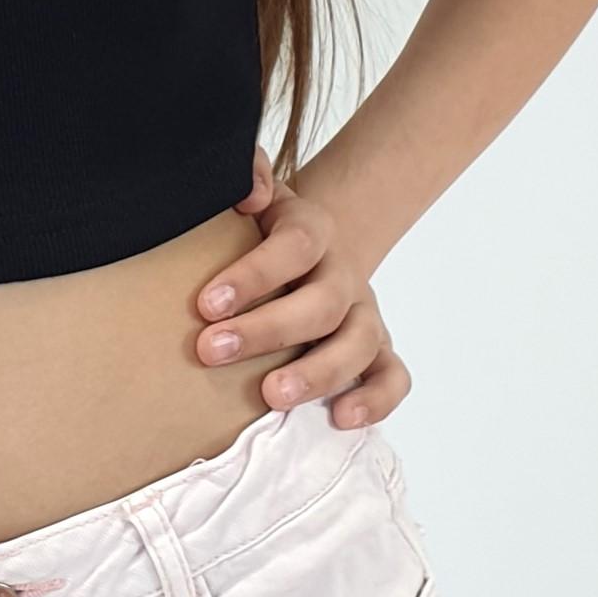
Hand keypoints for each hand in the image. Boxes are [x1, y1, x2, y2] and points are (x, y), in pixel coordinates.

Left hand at [191, 148, 409, 428]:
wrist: (303, 250)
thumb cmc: (258, 233)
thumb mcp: (248, 198)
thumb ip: (246, 177)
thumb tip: (247, 193)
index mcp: (312, 231)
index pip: (296, 246)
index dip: (254, 274)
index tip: (205, 303)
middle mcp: (343, 274)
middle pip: (322, 303)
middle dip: (267, 330)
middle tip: (211, 351)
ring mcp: (364, 314)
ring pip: (358, 344)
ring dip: (317, 372)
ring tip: (270, 396)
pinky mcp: (377, 352)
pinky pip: (392, 377)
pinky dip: (375, 400)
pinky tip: (340, 419)